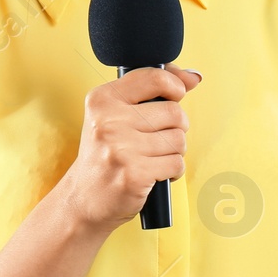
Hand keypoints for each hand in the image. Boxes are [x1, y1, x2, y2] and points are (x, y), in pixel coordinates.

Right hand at [57, 65, 202, 233]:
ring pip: (179, 140)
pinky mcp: (134, 175)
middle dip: (175, 128)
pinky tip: (153, 173)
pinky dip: (173, 171)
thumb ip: (154, 90)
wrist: (83, 200)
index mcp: (102, 100)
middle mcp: (108, 121)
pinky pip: (177, 164)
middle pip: (175, 112)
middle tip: (155, 140)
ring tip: (151, 158)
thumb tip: (194, 76)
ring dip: (173, 152)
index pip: (155, 77)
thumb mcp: (116, 114)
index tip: (175, 95)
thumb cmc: (106, 154)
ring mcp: (120, 149)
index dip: (175, 86)